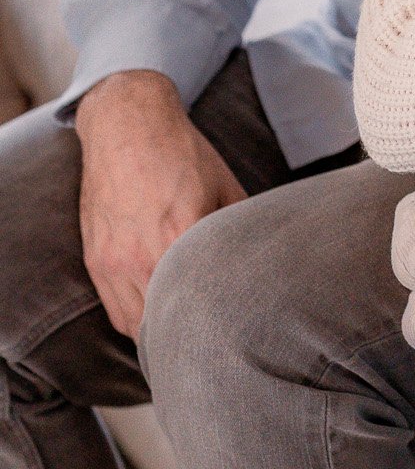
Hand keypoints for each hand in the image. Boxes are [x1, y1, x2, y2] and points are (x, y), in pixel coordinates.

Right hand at [75, 68, 246, 338]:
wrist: (127, 123)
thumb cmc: (182, 153)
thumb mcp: (225, 186)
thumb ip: (239, 228)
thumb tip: (263, 257)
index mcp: (180, 236)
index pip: (200, 301)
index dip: (217, 323)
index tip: (233, 335)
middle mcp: (142, 255)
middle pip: (166, 323)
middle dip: (188, 336)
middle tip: (214, 345)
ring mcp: (113, 261)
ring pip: (136, 325)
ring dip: (159, 335)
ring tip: (185, 339)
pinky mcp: (96, 259)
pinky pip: (114, 310)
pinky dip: (134, 322)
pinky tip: (155, 320)